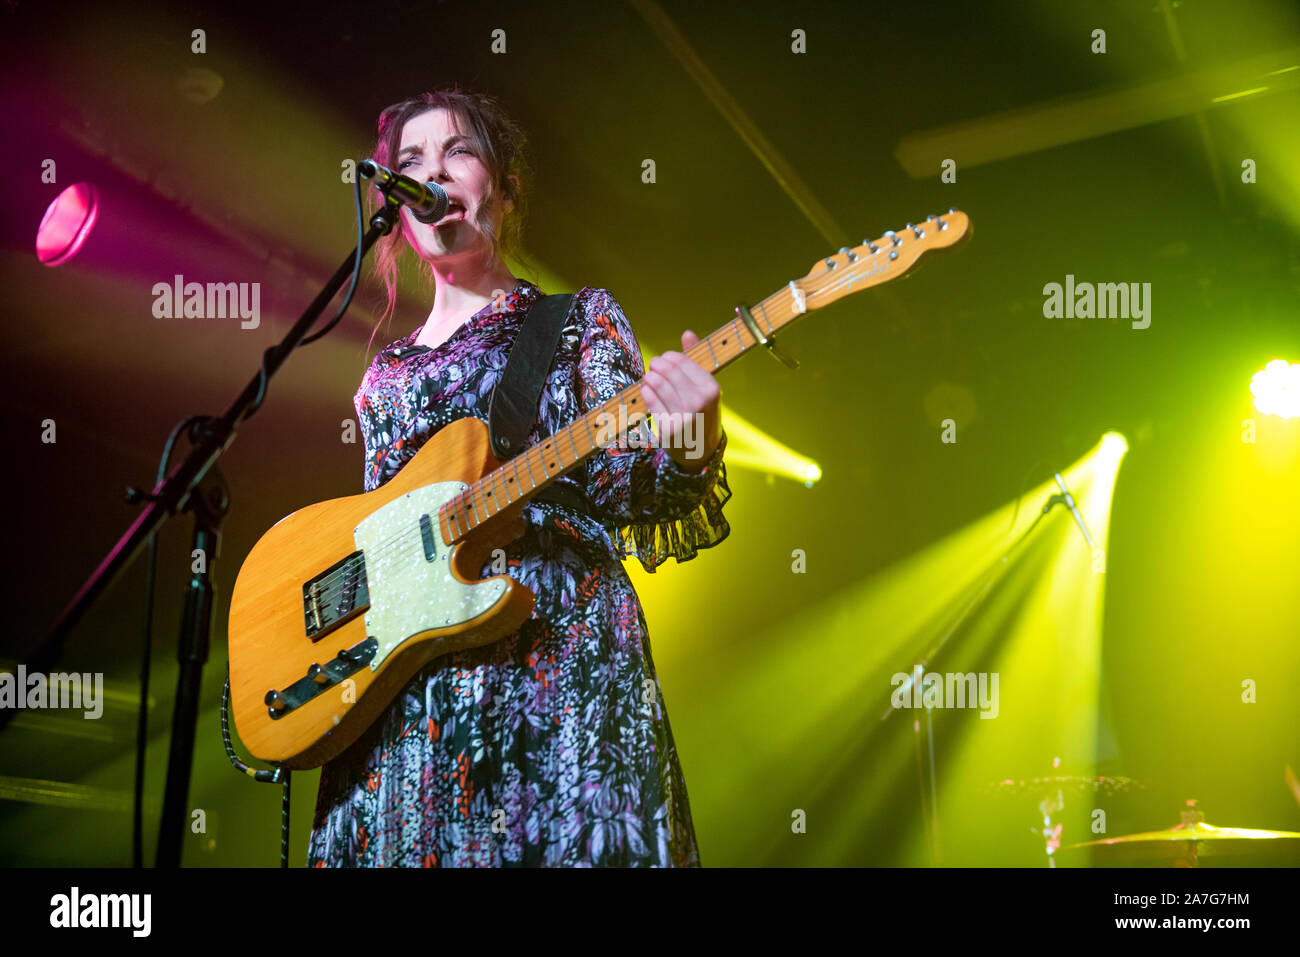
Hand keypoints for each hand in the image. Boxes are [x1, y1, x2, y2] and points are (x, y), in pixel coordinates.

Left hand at [640, 330, 721, 472]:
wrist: (702, 451)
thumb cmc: (703, 413)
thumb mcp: (706, 389)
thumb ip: (696, 360)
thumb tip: (687, 333)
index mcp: (711, 388)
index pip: (682, 362)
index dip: (669, 357)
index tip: (664, 359)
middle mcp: (699, 402)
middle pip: (667, 371)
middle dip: (656, 365)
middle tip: (653, 366)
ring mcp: (683, 417)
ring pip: (657, 385)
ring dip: (649, 377)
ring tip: (650, 377)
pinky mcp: (668, 428)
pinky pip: (651, 402)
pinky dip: (646, 393)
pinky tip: (647, 390)